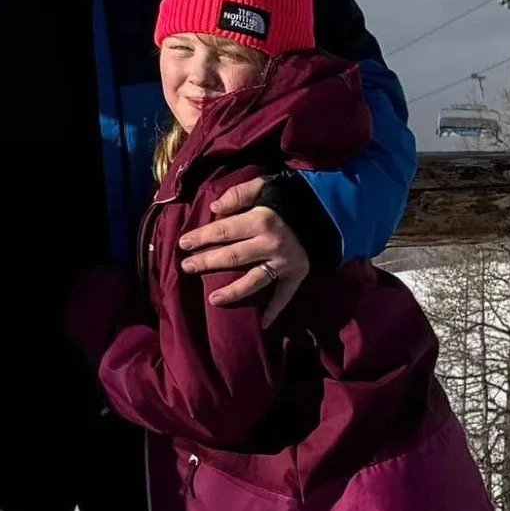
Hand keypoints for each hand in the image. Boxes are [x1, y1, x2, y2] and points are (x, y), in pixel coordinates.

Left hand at [179, 176, 307, 325]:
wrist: (326, 213)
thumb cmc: (287, 199)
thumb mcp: (264, 186)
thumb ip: (239, 194)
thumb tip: (215, 207)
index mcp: (261, 220)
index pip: (223, 231)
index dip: (201, 237)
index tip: (183, 244)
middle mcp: (271, 244)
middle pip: (232, 257)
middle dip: (206, 262)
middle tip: (186, 267)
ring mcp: (284, 263)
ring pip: (253, 281)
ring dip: (231, 291)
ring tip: (212, 299)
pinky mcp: (296, 276)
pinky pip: (283, 296)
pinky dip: (274, 311)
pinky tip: (262, 324)